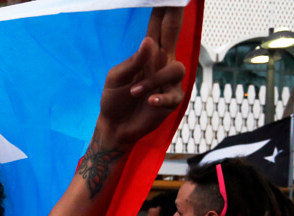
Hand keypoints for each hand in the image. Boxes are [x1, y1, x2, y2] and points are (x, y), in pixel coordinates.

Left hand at [97, 7, 185, 147]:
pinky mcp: (171, 101)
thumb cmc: (115, 98)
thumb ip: (132, 61)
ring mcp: (169, 82)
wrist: (115, 126)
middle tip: (178, 2)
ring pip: (175, 69)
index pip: (158, 27)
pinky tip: (149, 101)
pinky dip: (160, 98)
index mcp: (148, 54)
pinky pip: (173, 95)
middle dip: (176, 17)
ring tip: (134, 91)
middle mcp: (162, 63)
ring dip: (154, 80)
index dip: (164, 11)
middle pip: (174, 34)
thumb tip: (149, 42)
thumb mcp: (115, 78)